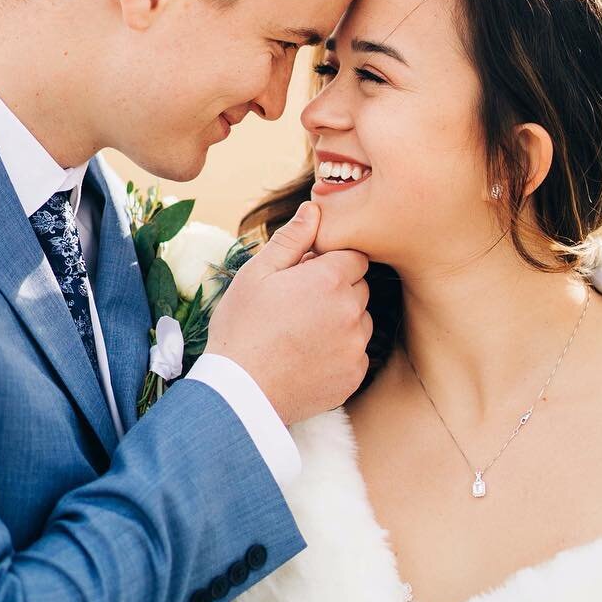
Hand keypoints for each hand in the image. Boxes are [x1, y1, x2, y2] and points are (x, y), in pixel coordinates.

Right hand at [207, 202, 371, 424]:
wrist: (241, 393)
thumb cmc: (242, 328)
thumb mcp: (257, 274)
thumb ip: (292, 239)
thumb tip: (314, 209)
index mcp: (329, 279)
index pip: (354, 256)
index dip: (330, 263)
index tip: (306, 277)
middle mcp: (351, 311)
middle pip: (359, 287)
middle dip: (337, 290)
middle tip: (298, 305)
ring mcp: (355, 345)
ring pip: (360, 321)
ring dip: (341, 321)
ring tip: (301, 333)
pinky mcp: (355, 374)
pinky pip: (356, 353)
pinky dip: (340, 352)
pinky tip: (308, 356)